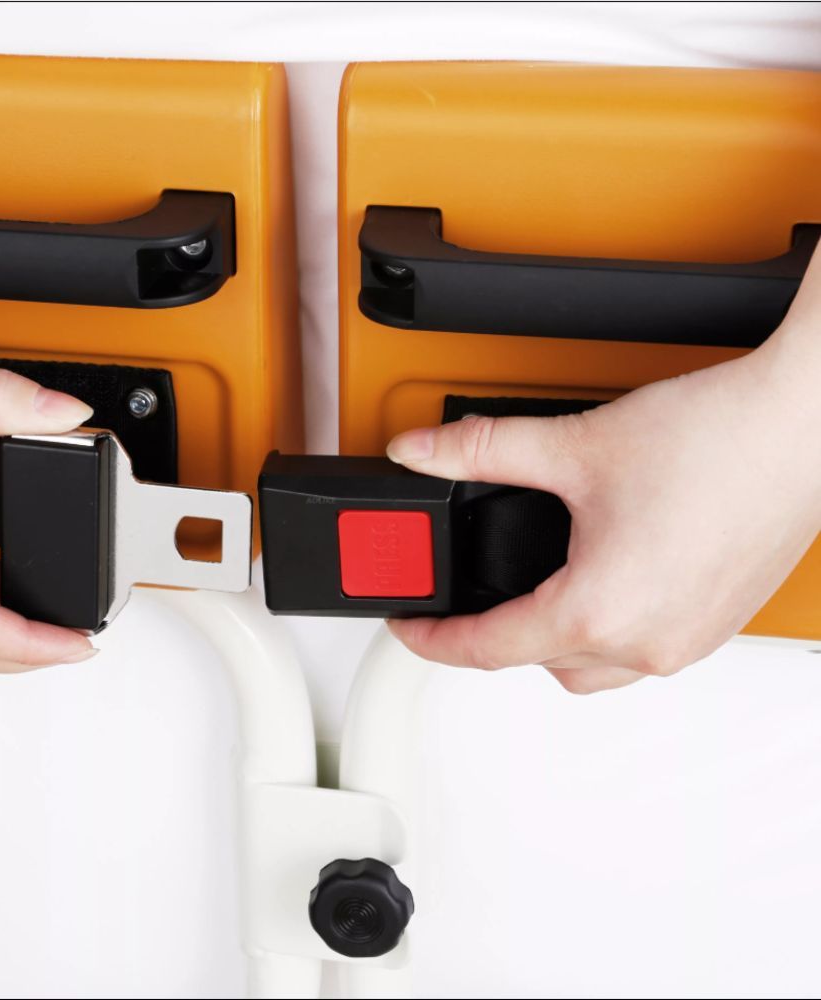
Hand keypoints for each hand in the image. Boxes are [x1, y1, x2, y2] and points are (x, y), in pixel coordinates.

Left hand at [385, 308, 820, 693]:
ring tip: (525, 595)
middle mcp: (647, 643)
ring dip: (551, 640)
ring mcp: (688, 641)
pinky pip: (640, 653)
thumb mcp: (573, 446)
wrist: (806, 423)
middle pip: (537, 663)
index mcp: (600, 613)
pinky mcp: (716, 624)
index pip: (485, 649)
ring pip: (591, 668)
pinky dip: (604, 630)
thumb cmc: (718, 440)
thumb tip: (421, 451)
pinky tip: (598, 584)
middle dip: (491, 636)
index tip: (408, 625)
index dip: (430, 638)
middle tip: (461, 602)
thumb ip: (479, 451)